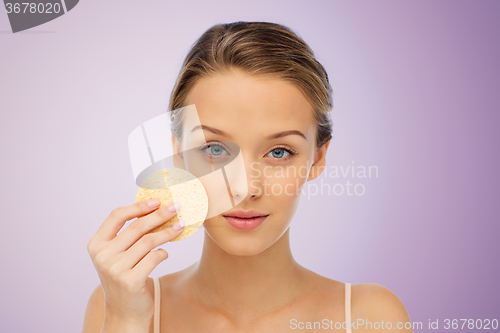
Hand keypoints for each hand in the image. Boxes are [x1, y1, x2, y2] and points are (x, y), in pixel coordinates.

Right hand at [87, 199, 183, 325]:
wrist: (125, 313)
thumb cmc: (125, 277)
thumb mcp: (119, 255)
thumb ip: (128, 235)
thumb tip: (154, 208)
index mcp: (97, 244)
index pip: (117, 216)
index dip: (138, 206)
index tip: (157, 201)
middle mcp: (103, 256)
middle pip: (137, 227)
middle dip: (160, 215)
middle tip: (177, 207)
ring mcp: (115, 269)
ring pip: (148, 241)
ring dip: (167, 232)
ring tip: (180, 226)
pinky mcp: (130, 281)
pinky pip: (154, 257)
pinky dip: (163, 253)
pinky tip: (165, 253)